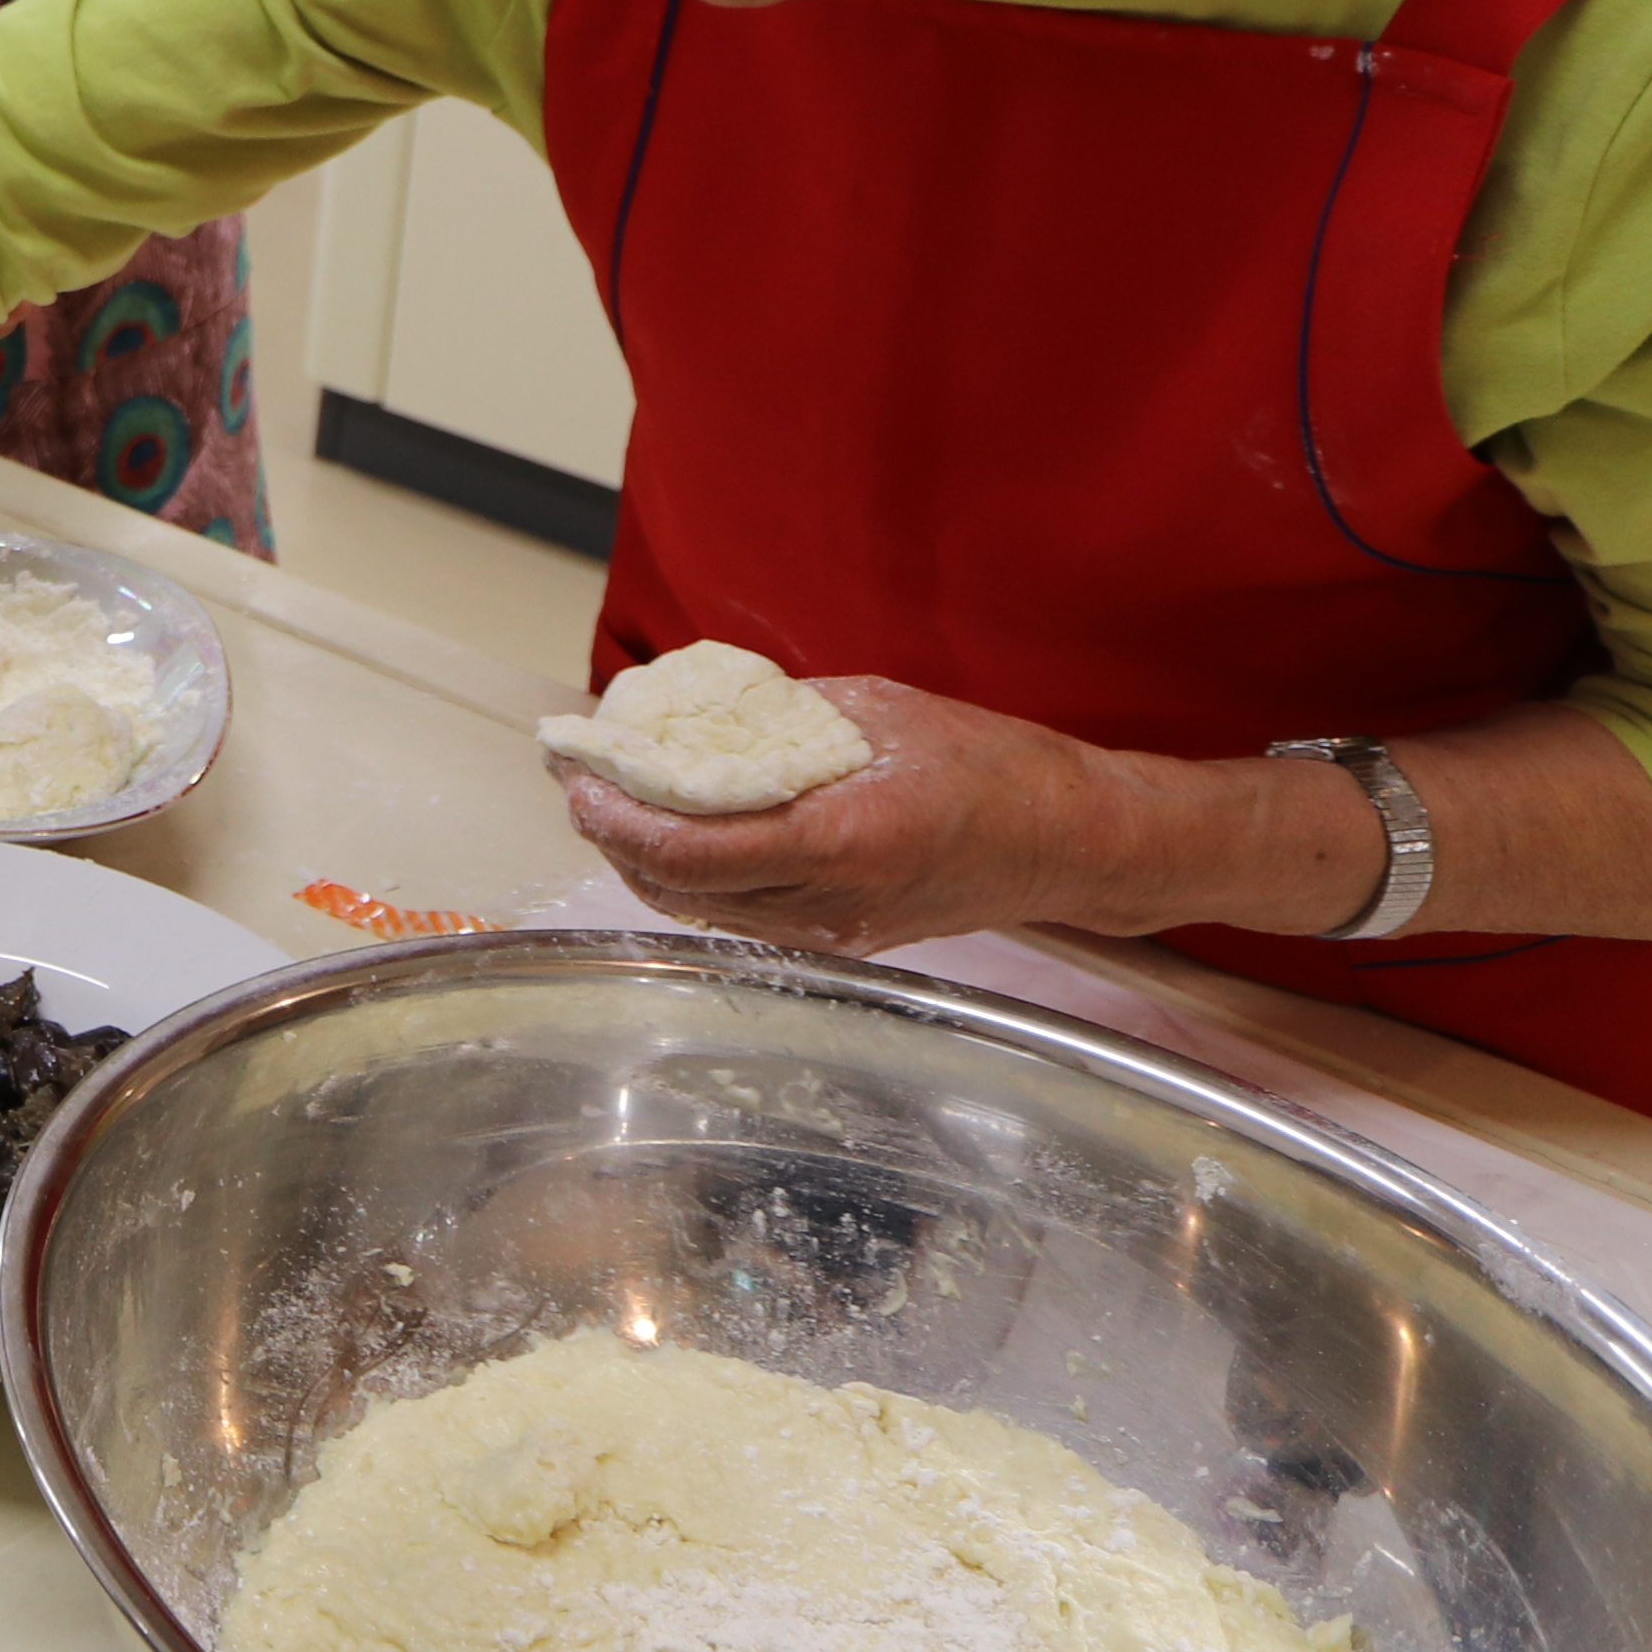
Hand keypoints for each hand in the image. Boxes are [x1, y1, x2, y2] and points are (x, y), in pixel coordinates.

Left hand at [553, 676, 1233, 956]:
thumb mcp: (880, 711)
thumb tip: (696, 712)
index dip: (616, 820)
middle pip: (679, 891)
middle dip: (612, 840)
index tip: (578, 777)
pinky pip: (743, 917)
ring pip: (704, 913)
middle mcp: (831, 903)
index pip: (690, 851)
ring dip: (645, 863)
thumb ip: (782, 719)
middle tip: (580, 783)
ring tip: (612, 805)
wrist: (1074, 840)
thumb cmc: (996, 766)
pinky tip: (677, 836)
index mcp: (841, 842)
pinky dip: (695, 880)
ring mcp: (837, 931)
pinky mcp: (845, 939)